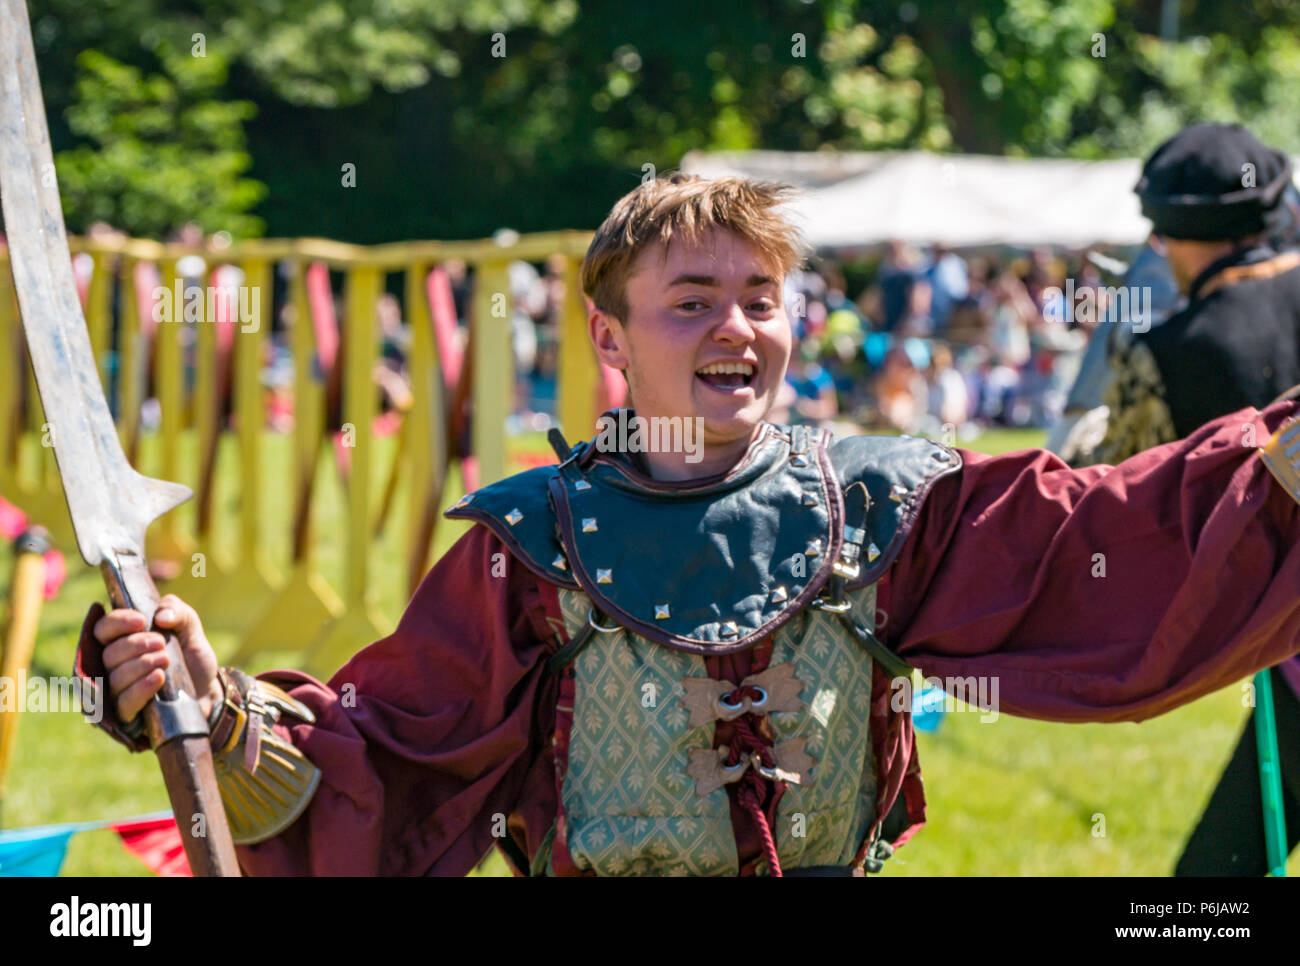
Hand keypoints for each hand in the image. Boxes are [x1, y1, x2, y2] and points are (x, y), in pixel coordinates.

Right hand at [92, 594, 221, 724]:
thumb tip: (161, 616)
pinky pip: (124, 703)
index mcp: (122, 641)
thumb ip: (178, 611)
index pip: (103, 629)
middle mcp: (114, 666)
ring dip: (141, 665)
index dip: (117, 623)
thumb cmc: (190, 657)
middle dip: (135, 645)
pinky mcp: (128, 715)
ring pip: (115, 678)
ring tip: (165, 660)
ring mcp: (118, 691)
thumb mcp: (190, 628)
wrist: (208, 689)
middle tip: (160, 642)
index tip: (141, 621)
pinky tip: (158, 677)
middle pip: (108, 654)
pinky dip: (140, 688)